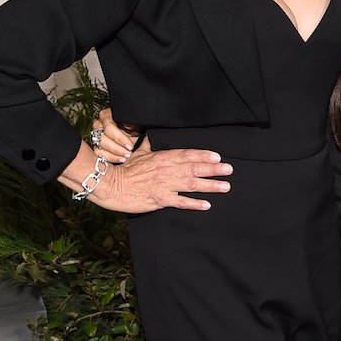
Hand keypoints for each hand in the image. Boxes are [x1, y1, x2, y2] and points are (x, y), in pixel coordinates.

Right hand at [85, 141, 232, 213]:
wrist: (111, 184)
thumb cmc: (124, 169)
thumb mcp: (139, 152)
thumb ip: (150, 145)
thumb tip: (154, 135)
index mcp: (163, 157)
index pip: (187, 154)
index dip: (203, 155)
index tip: (218, 156)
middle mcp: (167, 170)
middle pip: (194, 168)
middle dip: (213, 169)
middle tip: (229, 169)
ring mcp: (164, 185)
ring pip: (192, 184)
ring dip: (210, 185)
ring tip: (225, 186)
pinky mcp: (160, 199)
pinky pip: (180, 202)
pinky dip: (194, 203)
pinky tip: (206, 205)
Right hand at [90, 108, 138, 162]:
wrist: (132, 133)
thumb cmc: (133, 126)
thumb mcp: (135, 122)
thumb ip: (131, 123)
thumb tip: (129, 126)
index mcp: (106, 115)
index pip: (109, 127)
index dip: (119, 138)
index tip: (130, 146)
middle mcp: (99, 125)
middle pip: (103, 139)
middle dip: (117, 148)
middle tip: (128, 153)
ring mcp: (96, 136)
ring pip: (99, 147)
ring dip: (114, 155)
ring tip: (125, 157)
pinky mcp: (96, 146)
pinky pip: (98, 154)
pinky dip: (110, 158)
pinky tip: (120, 159)